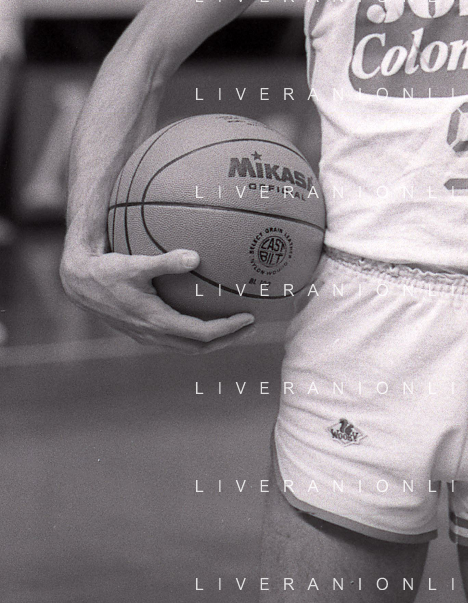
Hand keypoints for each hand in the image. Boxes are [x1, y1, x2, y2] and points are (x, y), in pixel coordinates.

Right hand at [60, 247, 254, 351]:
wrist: (80, 283)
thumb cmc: (108, 271)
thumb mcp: (137, 264)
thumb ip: (166, 261)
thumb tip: (196, 256)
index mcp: (157, 322)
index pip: (202, 334)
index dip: (228, 329)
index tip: (249, 318)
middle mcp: (153, 334)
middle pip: (199, 347)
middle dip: (228, 339)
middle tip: (251, 325)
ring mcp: (147, 335)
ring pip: (187, 345)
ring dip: (213, 339)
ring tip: (234, 324)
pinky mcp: (142, 330)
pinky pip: (176, 337)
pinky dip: (195, 332)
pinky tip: (203, 312)